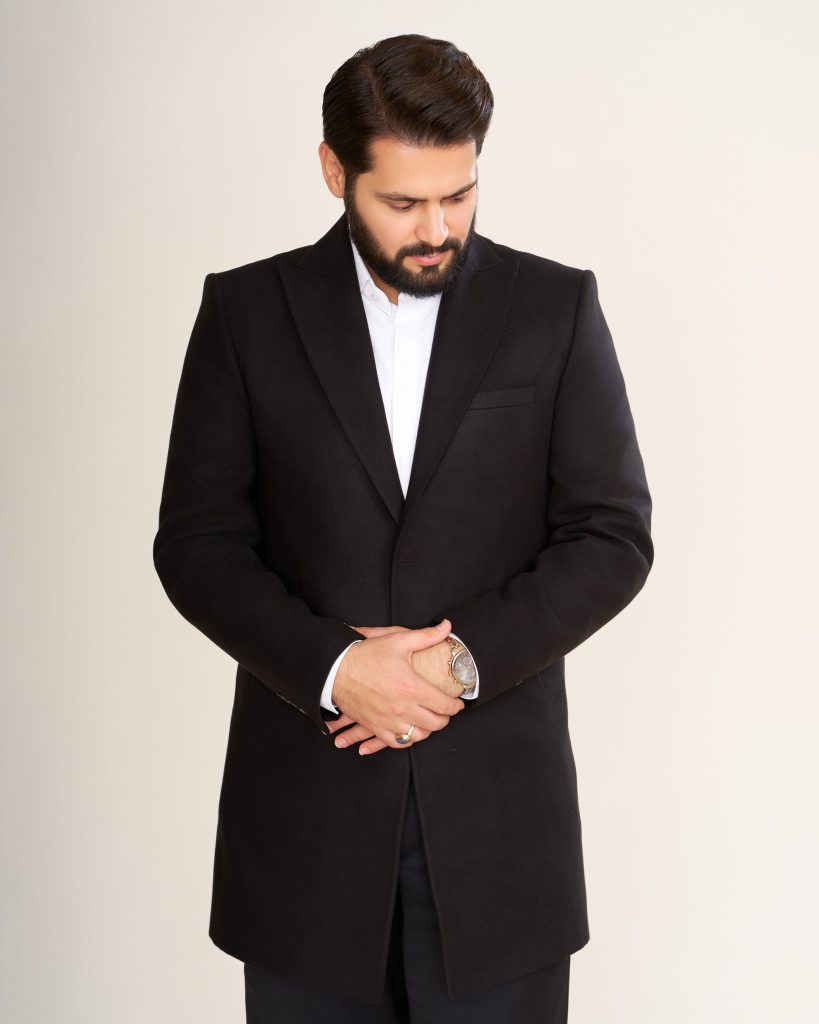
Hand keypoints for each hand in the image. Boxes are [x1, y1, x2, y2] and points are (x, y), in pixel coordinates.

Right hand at [327, 619, 464, 755]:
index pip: (444, 705)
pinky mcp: (375, 727)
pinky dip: (407, 739)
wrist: (335, 669)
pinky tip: (410, 730)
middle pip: (436, 724)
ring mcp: (388, 721)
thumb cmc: (366, 655)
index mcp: (412, 687)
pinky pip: (397, 743)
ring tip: (429, 719)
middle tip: (445, 710)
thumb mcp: (398, 640)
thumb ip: (426, 636)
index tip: (457, 703)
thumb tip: (447, 627)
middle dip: (445, 718)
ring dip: (428, 729)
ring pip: (419, 736)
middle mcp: (402, 708)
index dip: (455, 706)